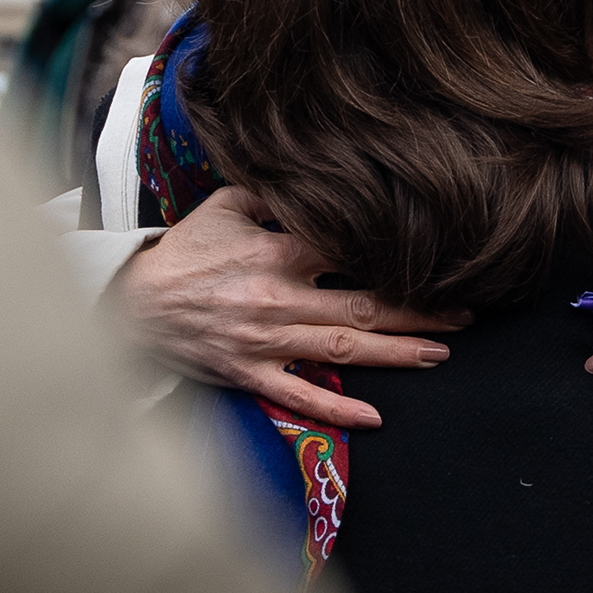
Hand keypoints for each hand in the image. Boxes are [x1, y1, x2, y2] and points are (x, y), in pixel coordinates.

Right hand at [102, 186, 468, 427]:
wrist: (127, 305)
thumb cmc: (183, 253)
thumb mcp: (224, 206)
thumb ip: (272, 193)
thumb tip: (316, 176)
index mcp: (276, 252)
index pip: (350, 252)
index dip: (396, 257)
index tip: (438, 259)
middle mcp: (278, 298)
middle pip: (364, 306)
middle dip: (420, 312)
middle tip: (465, 316)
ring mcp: (265, 341)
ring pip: (344, 349)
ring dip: (397, 352)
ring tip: (441, 353)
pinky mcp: (248, 373)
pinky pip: (299, 396)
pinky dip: (337, 408)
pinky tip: (374, 416)